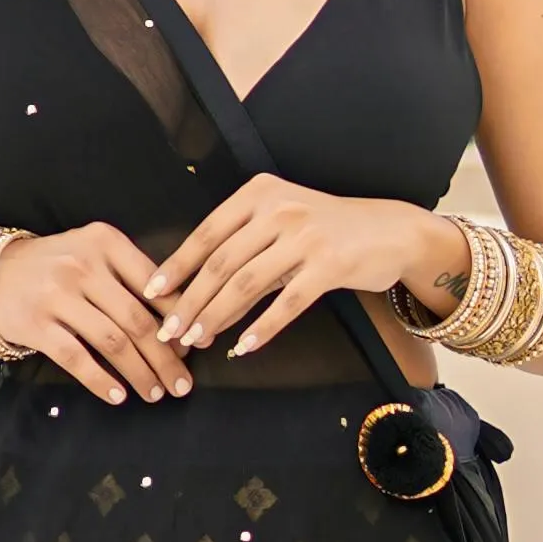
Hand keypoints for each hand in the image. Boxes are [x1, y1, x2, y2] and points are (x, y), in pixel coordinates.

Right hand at [0, 222, 193, 405]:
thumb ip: (132, 277)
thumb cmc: (56, 267)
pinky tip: (118, 396)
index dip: (179, 321)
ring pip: (112, 342)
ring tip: (156, 394)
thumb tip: (179, 324)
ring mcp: (57, 295)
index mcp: (105, 242)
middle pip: (137, 320)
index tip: (194, 348)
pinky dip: (100, 380)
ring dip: (140, 373)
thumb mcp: (94, 254)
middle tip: (182, 384)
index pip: (154, 285)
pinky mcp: (36, 324)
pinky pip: (76, 358)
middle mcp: (83, 265)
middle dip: (165, 358)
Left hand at [143, 179, 467, 358]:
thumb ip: (242, 244)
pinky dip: (262, 328)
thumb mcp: (280, 220)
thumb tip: (194, 290)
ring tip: (197, 342)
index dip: (177, 266)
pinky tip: (243, 348)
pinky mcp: (330, 264)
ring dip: (217, 317)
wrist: (389, 230)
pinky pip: (287, 303)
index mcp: (259, 193)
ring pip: (247, 284)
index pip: (207, 234)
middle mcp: (279, 209)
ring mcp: (305, 236)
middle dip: (191, 301)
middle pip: (222, 263)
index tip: (152, 294)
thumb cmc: (326, 229)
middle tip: (169, 331)